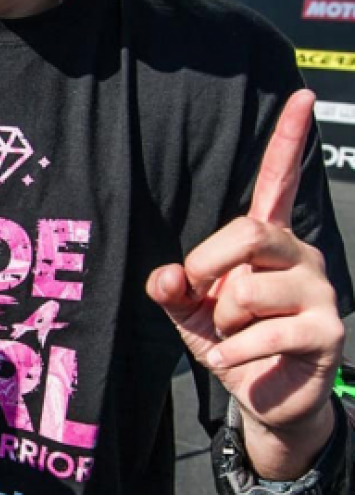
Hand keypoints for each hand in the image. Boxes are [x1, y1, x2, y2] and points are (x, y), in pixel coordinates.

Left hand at [147, 90, 344, 478]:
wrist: (263, 399)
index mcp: (267, 238)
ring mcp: (319, 290)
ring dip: (223, 320)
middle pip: (249, 231)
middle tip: (199, 293)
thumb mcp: (189, 310)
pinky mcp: (327, 330)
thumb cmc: (230, 341)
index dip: (290, 137)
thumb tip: (168, 276)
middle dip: (207, 264)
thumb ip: (172, 287)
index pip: (279, 179)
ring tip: (233, 335)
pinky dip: (232, 352)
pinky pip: (265, 331)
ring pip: (250, 288)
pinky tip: (230, 361)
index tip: (302, 95)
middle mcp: (299, 253)